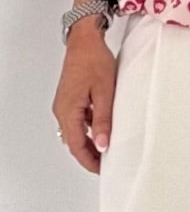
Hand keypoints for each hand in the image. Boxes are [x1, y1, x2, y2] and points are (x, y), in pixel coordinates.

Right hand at [51, 24, 117, 172]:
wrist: (84, 40)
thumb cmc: (94, 61)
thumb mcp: (105, 92)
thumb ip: (103, 120)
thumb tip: (103, 145)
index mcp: (68, 111)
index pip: (77, 146)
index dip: (90, 161)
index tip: (102, 170)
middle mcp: (62, 110)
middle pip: (73, 142)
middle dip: (89, 156)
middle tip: (106, 165)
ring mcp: (64, 105)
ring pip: (74, 133)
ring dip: (88, 144)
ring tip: (106, 149)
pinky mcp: (68, 99)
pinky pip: (76, 121)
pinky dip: (87, 131)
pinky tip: (101, 130)